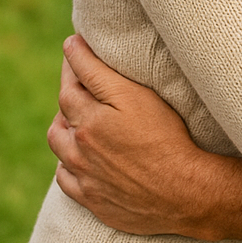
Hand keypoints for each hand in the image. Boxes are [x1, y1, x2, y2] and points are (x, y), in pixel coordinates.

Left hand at [48, 35, 233, 238]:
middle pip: (64, 109)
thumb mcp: (137, 96)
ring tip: (76, 120)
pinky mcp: (91, 198)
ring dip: (63, 127)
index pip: (73, 80)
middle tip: (81, 80)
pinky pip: (63, 178)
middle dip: (70, 91)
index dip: (73, 60)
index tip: (73, 44)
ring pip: (58, 143)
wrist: (183, 191)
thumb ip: (99, 73)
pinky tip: (78, 157)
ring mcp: (85, 173)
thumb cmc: (166, 138)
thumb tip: (71, 47)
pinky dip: (66, 164)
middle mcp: (82, 143)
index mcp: (92, 116)